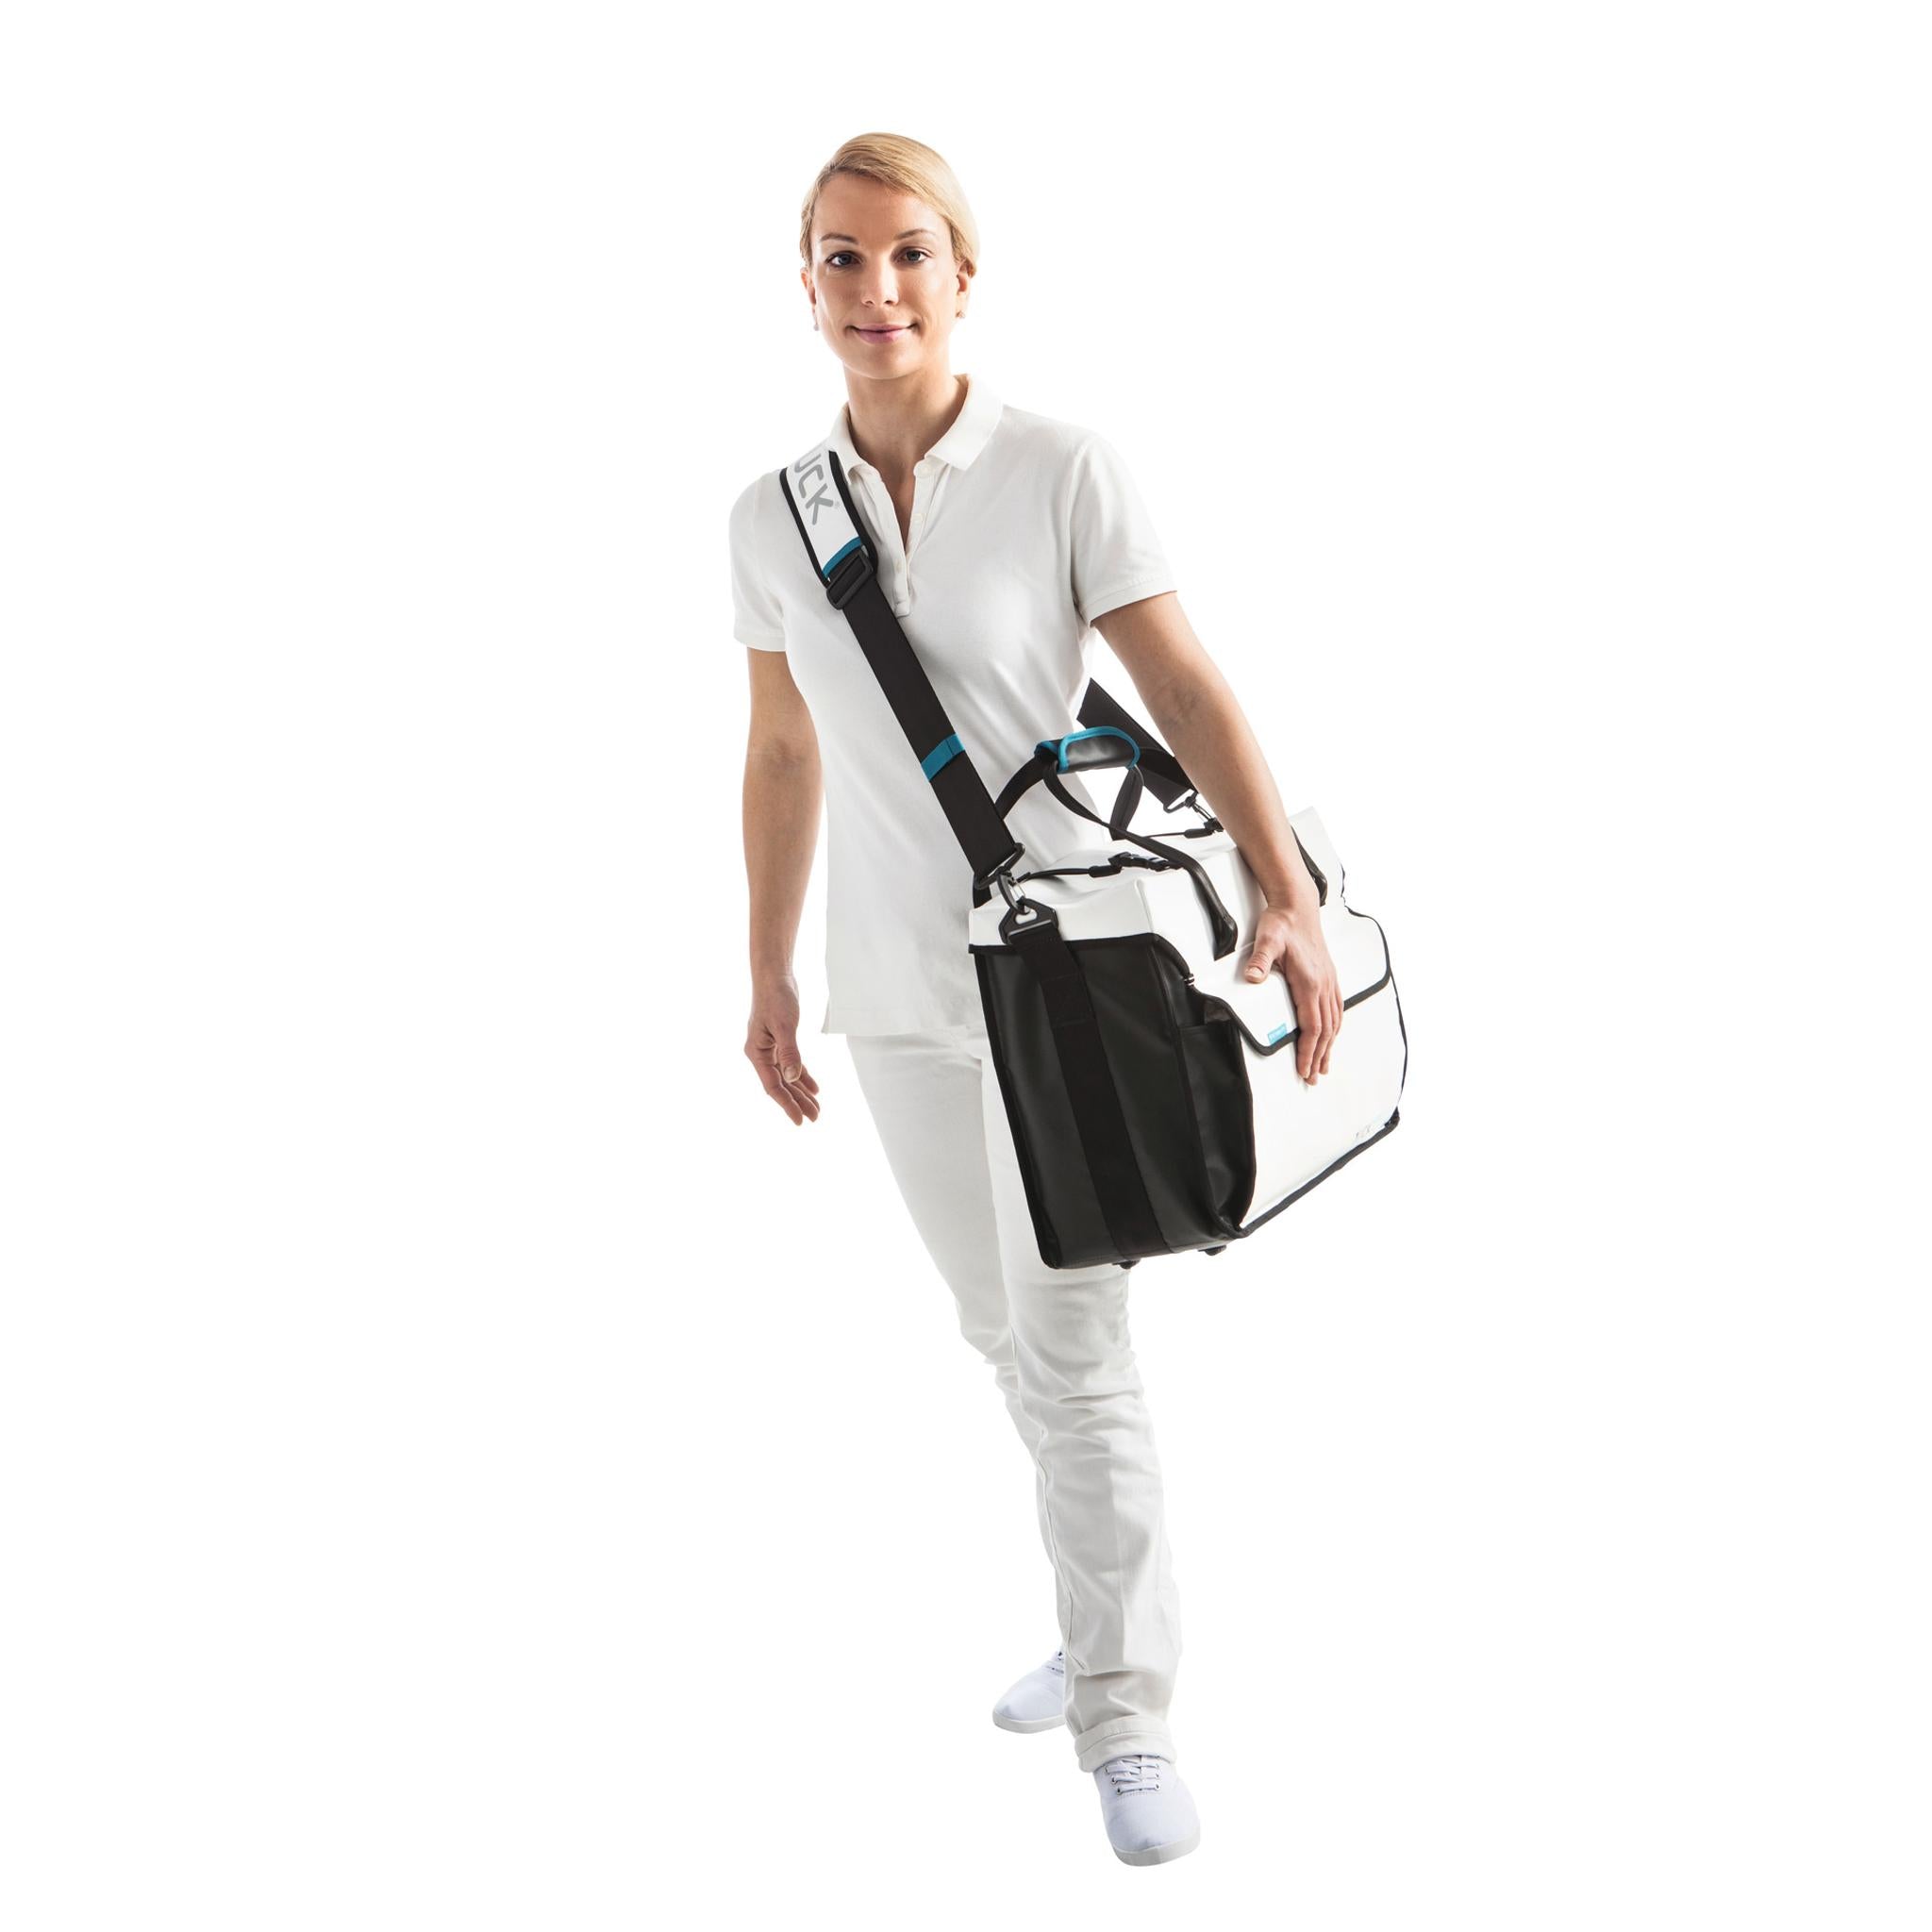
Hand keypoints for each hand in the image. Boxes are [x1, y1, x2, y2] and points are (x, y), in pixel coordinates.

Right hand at [744, 974, 820, 1124]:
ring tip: (816, 1108)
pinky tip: (814, 1088)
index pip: (773, 1086)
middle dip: (797, 1102)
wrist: (774, 976)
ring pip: (788, 1077)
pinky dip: (802, 1076)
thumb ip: (789, 1052)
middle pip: (781, 1085)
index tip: (799, 1120)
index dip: (786, 1104)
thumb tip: (792, 1078)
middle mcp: (762, 1054)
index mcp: (757, 1053)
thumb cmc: (775, 998)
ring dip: (801, 1092)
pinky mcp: (781, 1041)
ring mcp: (771, 1048)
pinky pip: (792, 1065)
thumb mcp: (784, 1026)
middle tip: (815, 1118)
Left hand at [1242, 903, 1342, 1083]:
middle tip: (1313, 1077)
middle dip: (1319, 1056)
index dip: (1308, 1050)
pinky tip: (1332, 1034)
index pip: (1311, 1026)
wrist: (1297, 906)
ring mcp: (1329, 980)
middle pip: (1325, 1030)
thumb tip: (1253, 977)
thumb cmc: (1282, 924)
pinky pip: (1337, 1008)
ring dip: (1329, 1045)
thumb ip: (1260, 961)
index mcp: (1309, 982)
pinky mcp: (1329, 976)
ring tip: (1324, 1065)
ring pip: (1334, 1021)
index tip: (1303, 1069)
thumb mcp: (1267, 940)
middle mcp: (1323, 984)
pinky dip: (1335, 1027)